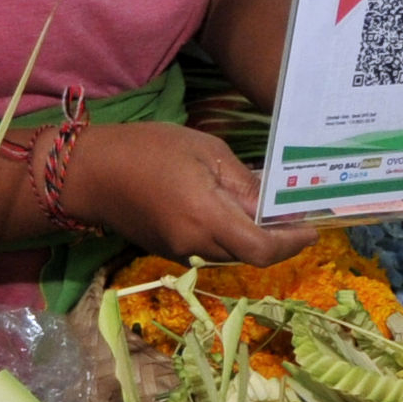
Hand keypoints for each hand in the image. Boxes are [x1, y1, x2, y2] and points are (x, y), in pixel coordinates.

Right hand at [64, 122, 317, 266]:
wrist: (89, 172)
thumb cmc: (148, 148)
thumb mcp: (205, 151)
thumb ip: (242, 183)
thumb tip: (273, 205)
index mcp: (206, 217)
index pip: (261, 249)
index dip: (292, 243)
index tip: (312, 229)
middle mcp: (195, 244)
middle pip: (249, 253)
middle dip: (276, 238)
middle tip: (295, 213)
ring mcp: (180, 252)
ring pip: (230, 252)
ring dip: (252, 237)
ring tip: (267, 209)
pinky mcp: (168, 251)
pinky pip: (210, 248)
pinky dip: (228, 234)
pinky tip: (231, 210)